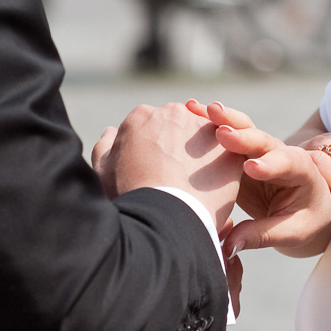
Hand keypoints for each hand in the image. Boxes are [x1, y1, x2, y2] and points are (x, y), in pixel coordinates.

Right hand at [106, 102, 237, 232]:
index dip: (152, 149)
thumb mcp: (103, 170)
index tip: (154, 171)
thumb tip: (112, 130)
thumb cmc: (129, 195)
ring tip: (196, 186)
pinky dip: (222, 168)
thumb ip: (105, 145)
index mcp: (141, 116)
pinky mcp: (227, 148)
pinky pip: (228, 154)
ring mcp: (203, 128)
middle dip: (178, 146)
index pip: (150, 126)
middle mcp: (173, 112)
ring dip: (202, 155)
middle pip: (178, 126)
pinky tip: (214, 189)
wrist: (163, 217)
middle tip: (176, 178)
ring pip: (205, 138)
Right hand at [188, 99, 330, 256]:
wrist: (305, 205)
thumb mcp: (292, 232)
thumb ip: (261, 236)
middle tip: (223, 133)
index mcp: (301, 170)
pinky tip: (191, 109)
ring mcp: (257, 150)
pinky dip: (208, 121)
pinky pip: (223, 135)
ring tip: (199, 109)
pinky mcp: (238, 153)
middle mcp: (279, 152)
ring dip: (221, 119)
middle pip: (261, 139)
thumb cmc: (304, 219)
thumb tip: (227, 245)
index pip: (286, 163)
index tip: (251, 168)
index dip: (269, 164)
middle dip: (242, 135)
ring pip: (240, 129)